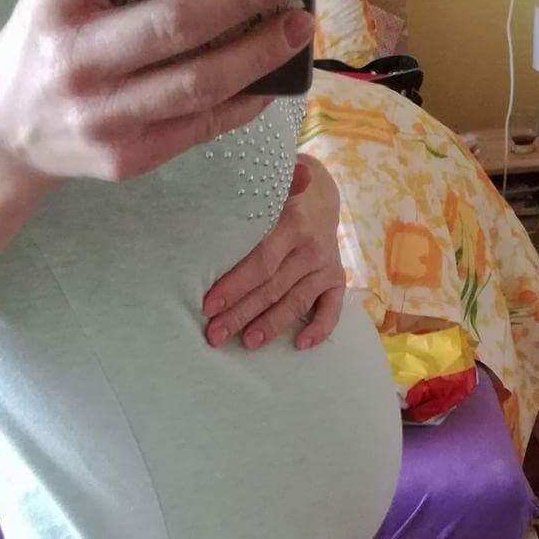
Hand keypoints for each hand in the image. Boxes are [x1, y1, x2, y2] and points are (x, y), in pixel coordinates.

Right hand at [0, 0, 314, 183]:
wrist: (8, 136)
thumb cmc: (47, 46)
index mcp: (51, 2)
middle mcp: (75, 60)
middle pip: (171, 22)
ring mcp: (103, 116)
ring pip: (198, 83)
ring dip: (258, 53)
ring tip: (297, 26)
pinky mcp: (129, 157)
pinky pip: (201, 127)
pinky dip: (244, 101)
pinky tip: (271, 78)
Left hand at [202, 156, 345, 350]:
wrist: (321, 193)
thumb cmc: (278, 197)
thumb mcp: (266, 193)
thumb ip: (244, 207)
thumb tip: (201, 217)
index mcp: (291, 223)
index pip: (260, 262)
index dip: (234, 286)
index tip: (209, 306)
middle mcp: (312, 247)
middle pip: (273, 287)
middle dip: (242, 313)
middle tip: (216, 334)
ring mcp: (327, 266)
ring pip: (296, 301)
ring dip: (271, 325)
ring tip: (247, 343)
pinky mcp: (337, 279)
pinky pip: (332, 309)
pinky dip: (319, 328)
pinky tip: (300, 345)